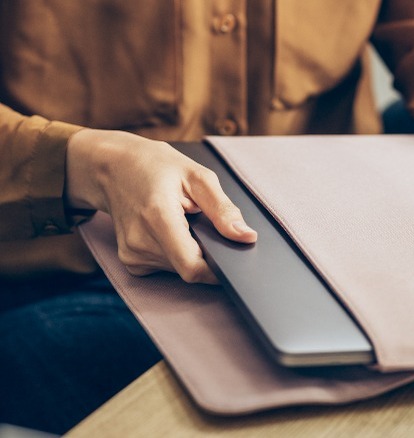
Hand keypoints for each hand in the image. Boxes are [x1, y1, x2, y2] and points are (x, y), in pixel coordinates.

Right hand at [65, 129, 256, 282]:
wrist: (113, 167)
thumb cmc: (156, 167)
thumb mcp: (198, 177)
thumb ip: (224, 210)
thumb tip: (247, 237)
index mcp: (158, 217)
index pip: (192, 266)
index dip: (217, 270)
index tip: (232, 260)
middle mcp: (140, 241)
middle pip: (190, 267)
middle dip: (205, 251)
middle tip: (202, 223)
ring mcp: (132, 254)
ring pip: (180, 269)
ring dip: (190, 250)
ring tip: (183, 222)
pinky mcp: (131, 261)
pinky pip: (167, 266)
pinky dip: (176, 253)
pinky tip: (170, 230)